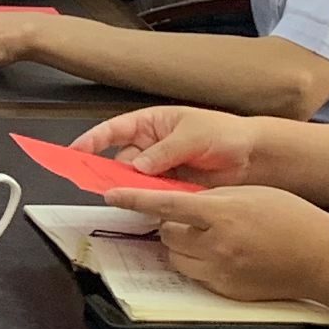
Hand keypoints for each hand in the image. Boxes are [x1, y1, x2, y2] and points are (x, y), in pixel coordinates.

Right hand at [66, 103, 261, 184]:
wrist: (253, 156)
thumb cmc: (225, 133)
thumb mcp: (193, 135)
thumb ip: (164, 152)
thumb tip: (138, 166)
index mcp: (151, 124)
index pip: (114, 130)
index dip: (92, 140)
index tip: (75, 152)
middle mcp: (151, 147)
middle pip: (120, 161)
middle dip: (111, 173)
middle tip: (103, 185)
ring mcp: (160, 169)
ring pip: (135, 182)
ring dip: (133, 189)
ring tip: (131, 197)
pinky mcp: (171, 188)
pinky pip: (152, 196)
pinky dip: (149, 201)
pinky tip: (150, 205)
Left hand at [127, 182, 328, 298]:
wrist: (320, 257)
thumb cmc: (290, 217)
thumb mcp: (250, 194)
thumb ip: (214, 199)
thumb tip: (182, 203)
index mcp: (222, 213)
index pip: (165, 205)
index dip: (134, 200)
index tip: (112, 196)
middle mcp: (215, 244)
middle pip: (167, 233)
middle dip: (171, 224)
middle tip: (193, 219)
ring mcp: (219, 271)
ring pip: (175, 256)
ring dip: (181, 245)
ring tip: (208, 237)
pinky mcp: (223, 290)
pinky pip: (194, 274)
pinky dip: (197, 263)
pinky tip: (222, 255)